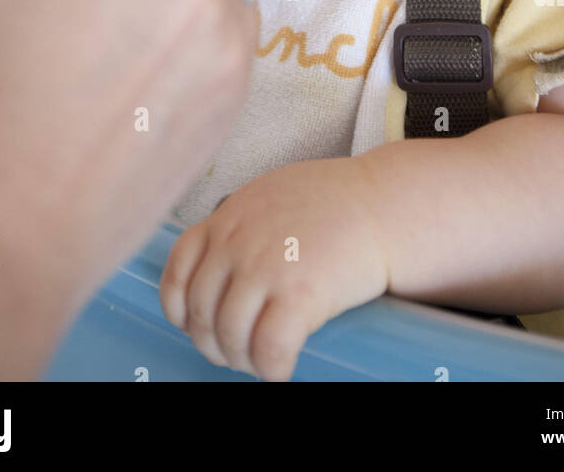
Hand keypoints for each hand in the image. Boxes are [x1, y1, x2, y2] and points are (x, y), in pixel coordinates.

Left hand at [159, 156, 390, 381]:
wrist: (385, 203)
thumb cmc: (336, 202)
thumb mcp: (272, 195)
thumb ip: (242, 225)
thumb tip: (226, 267)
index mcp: (229, 216)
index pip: (178, 268)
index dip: (180, 307)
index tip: (194, 324)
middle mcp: (238, 241)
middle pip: (201, 311)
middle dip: (213, 343)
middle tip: (234, 353)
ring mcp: (266, 268)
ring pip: (230, 336)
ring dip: (242, 360)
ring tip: (260, 361)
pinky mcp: (300, 295)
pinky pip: (269, 349)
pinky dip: (271, 368)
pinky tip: (283, 368)